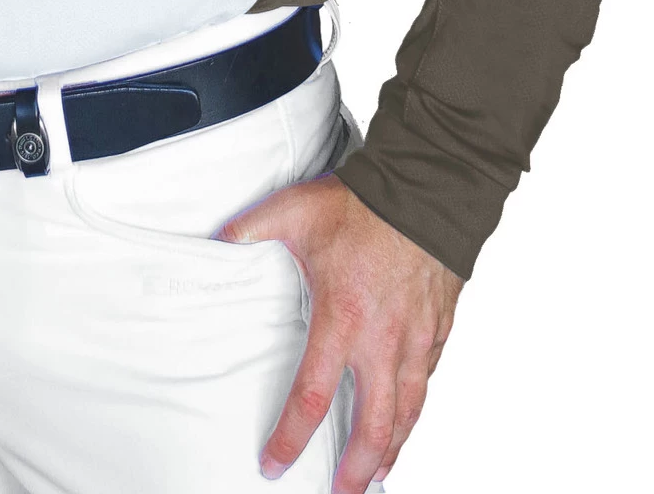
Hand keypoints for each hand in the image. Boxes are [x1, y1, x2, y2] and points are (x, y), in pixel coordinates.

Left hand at [216, 172, 461, 491]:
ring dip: (391, 450)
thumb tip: (215, 237)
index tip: (274, 463)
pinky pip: (428, 381)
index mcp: (342, 320)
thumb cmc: (364, 204)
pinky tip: (408, 417)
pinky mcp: (438, 329)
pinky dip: (416, 408)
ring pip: (407, 413)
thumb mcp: (295, 211)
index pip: (311, 398)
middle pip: (372, 426)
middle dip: (356, 470)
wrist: (426, 190)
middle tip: (342, 492)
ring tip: (377, 474)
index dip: (290, 439)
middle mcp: (382, 341)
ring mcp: (415, 339)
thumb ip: (251, 228)